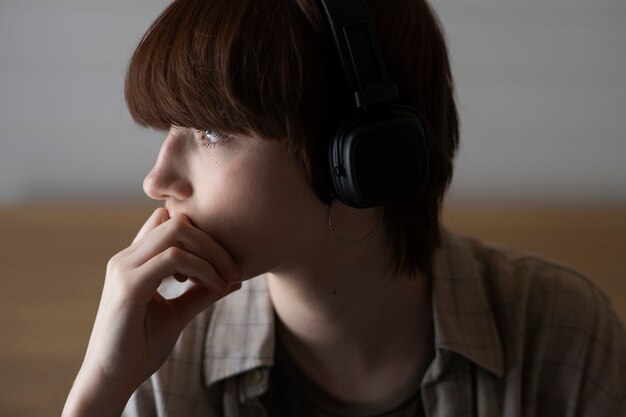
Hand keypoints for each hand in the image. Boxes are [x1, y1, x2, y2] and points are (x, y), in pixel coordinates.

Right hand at [63, 208, 242, 415]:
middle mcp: (126, 258)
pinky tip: (217, 288)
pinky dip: (203, 269)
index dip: (201, 234)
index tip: (223, 264)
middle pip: (178, 221)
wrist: (111, 379)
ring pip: (177, 232)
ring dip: (211, 253)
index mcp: (134, 261)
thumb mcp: (179, 313)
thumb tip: (235, 280)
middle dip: (213, 242)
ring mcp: (125, 268)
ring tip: (228, 280)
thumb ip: (201, 293)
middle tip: (235, 270)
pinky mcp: (129, 286)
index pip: (168, 222)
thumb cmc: (141, 347)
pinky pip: (173, 259)